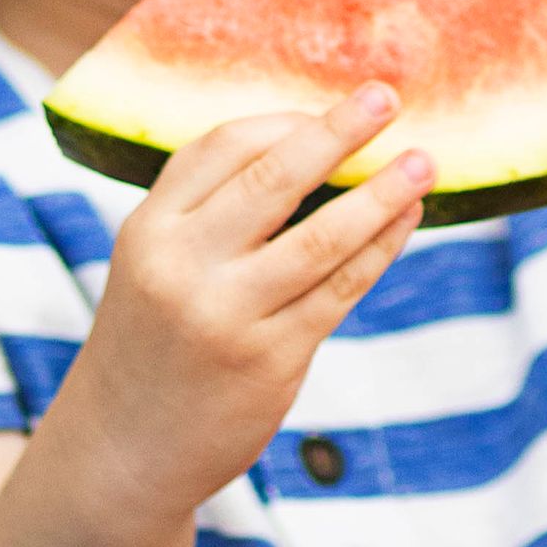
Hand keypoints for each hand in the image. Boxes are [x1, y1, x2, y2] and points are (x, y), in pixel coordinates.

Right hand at [67, 95, 427, 515]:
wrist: (123, 449)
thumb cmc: (153, 340)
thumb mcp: (152, 264)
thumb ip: (208, 211)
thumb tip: (308, 143)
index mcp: (148, 229)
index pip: (224, 147)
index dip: (286, 121)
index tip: (333, 107)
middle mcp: (182, 266)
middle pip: (275, 179)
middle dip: (339, 132)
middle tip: (389, 97)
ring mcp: (227, 316)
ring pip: (323, 237)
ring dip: (382, 193)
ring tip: (424, 162)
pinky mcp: (269, 360)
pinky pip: (341, 290)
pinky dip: (381, 248)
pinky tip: (406, 221)